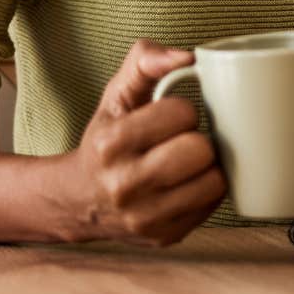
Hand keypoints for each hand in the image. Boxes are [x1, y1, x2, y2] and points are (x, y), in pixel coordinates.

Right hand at [49, 39, 225, 245]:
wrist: (80, 199)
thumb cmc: (108, 137)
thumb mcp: (117, 94)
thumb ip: (146, 60)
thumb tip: (187, 56)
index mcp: (110, 144)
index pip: (181, 113)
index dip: (184, 110)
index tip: (172, 116)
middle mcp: (123, 186)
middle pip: (199, 151)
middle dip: (198, 139)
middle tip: (184, 140)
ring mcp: (144, 218)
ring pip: (213, 182)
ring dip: (208, 167)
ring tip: (189, 161)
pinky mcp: (164, 236)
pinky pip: (213, 205)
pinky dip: (207, 190)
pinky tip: (188, 182)